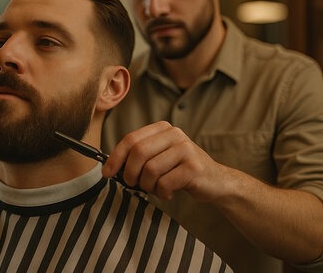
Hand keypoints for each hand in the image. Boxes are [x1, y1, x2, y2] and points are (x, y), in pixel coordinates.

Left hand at [102, 121, 228, 201]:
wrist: (215, 180)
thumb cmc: (179, 170)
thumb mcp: (159, 157)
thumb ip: (138, 156)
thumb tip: (109, 167)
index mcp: (162, 128)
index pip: (130, 139)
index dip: (115, 157)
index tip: (107, 173)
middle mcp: (174, 134)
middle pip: (138, 152)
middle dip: (130, 173)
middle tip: (132, 184)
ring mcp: (186, 149)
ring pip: (150, 170)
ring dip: (147, 186)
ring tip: (156, 188)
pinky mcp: (194, 167)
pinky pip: (165, 183)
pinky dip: (162, 193)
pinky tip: (169, 193)